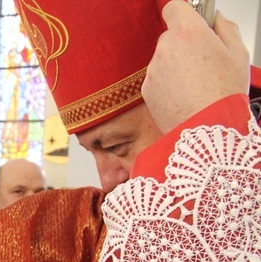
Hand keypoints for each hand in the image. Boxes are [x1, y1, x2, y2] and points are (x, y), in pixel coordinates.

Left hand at [142, 1, 249, 133]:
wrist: (206, 127)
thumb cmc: (224, 92)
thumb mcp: (238, 53)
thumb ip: (225, 28)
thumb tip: (215, 18)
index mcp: (188, 33)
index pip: (175, 7)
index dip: (184, 13)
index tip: (193, 21)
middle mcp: (165, 48)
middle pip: (171, 37)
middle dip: (184, 44)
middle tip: (204, 61)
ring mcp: (153, 69)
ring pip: (164, 59)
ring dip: (176, 66)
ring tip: (196, 84)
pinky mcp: (146, 88)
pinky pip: (157, 79)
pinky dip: (168, 84)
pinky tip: (185, 95)